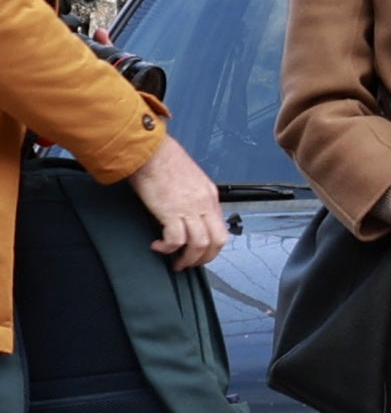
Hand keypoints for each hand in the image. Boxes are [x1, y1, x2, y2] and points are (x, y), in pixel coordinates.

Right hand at [128, 133, 225, 271]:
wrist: (148, 149)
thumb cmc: (162, 159)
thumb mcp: (187, 179)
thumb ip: (192, 196)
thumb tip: (186, 213)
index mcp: (209, 195)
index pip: (220, 228)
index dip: (211, 245)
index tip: (199, 251)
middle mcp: (204, 203)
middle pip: (217, 241)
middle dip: (205, 258)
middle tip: (190, 264)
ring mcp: (189, 208)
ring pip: (200, 245)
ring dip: (187, 259)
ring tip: (175, 262)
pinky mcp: (171, 211)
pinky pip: (176, 240)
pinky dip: (168, 248)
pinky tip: (158, 246)